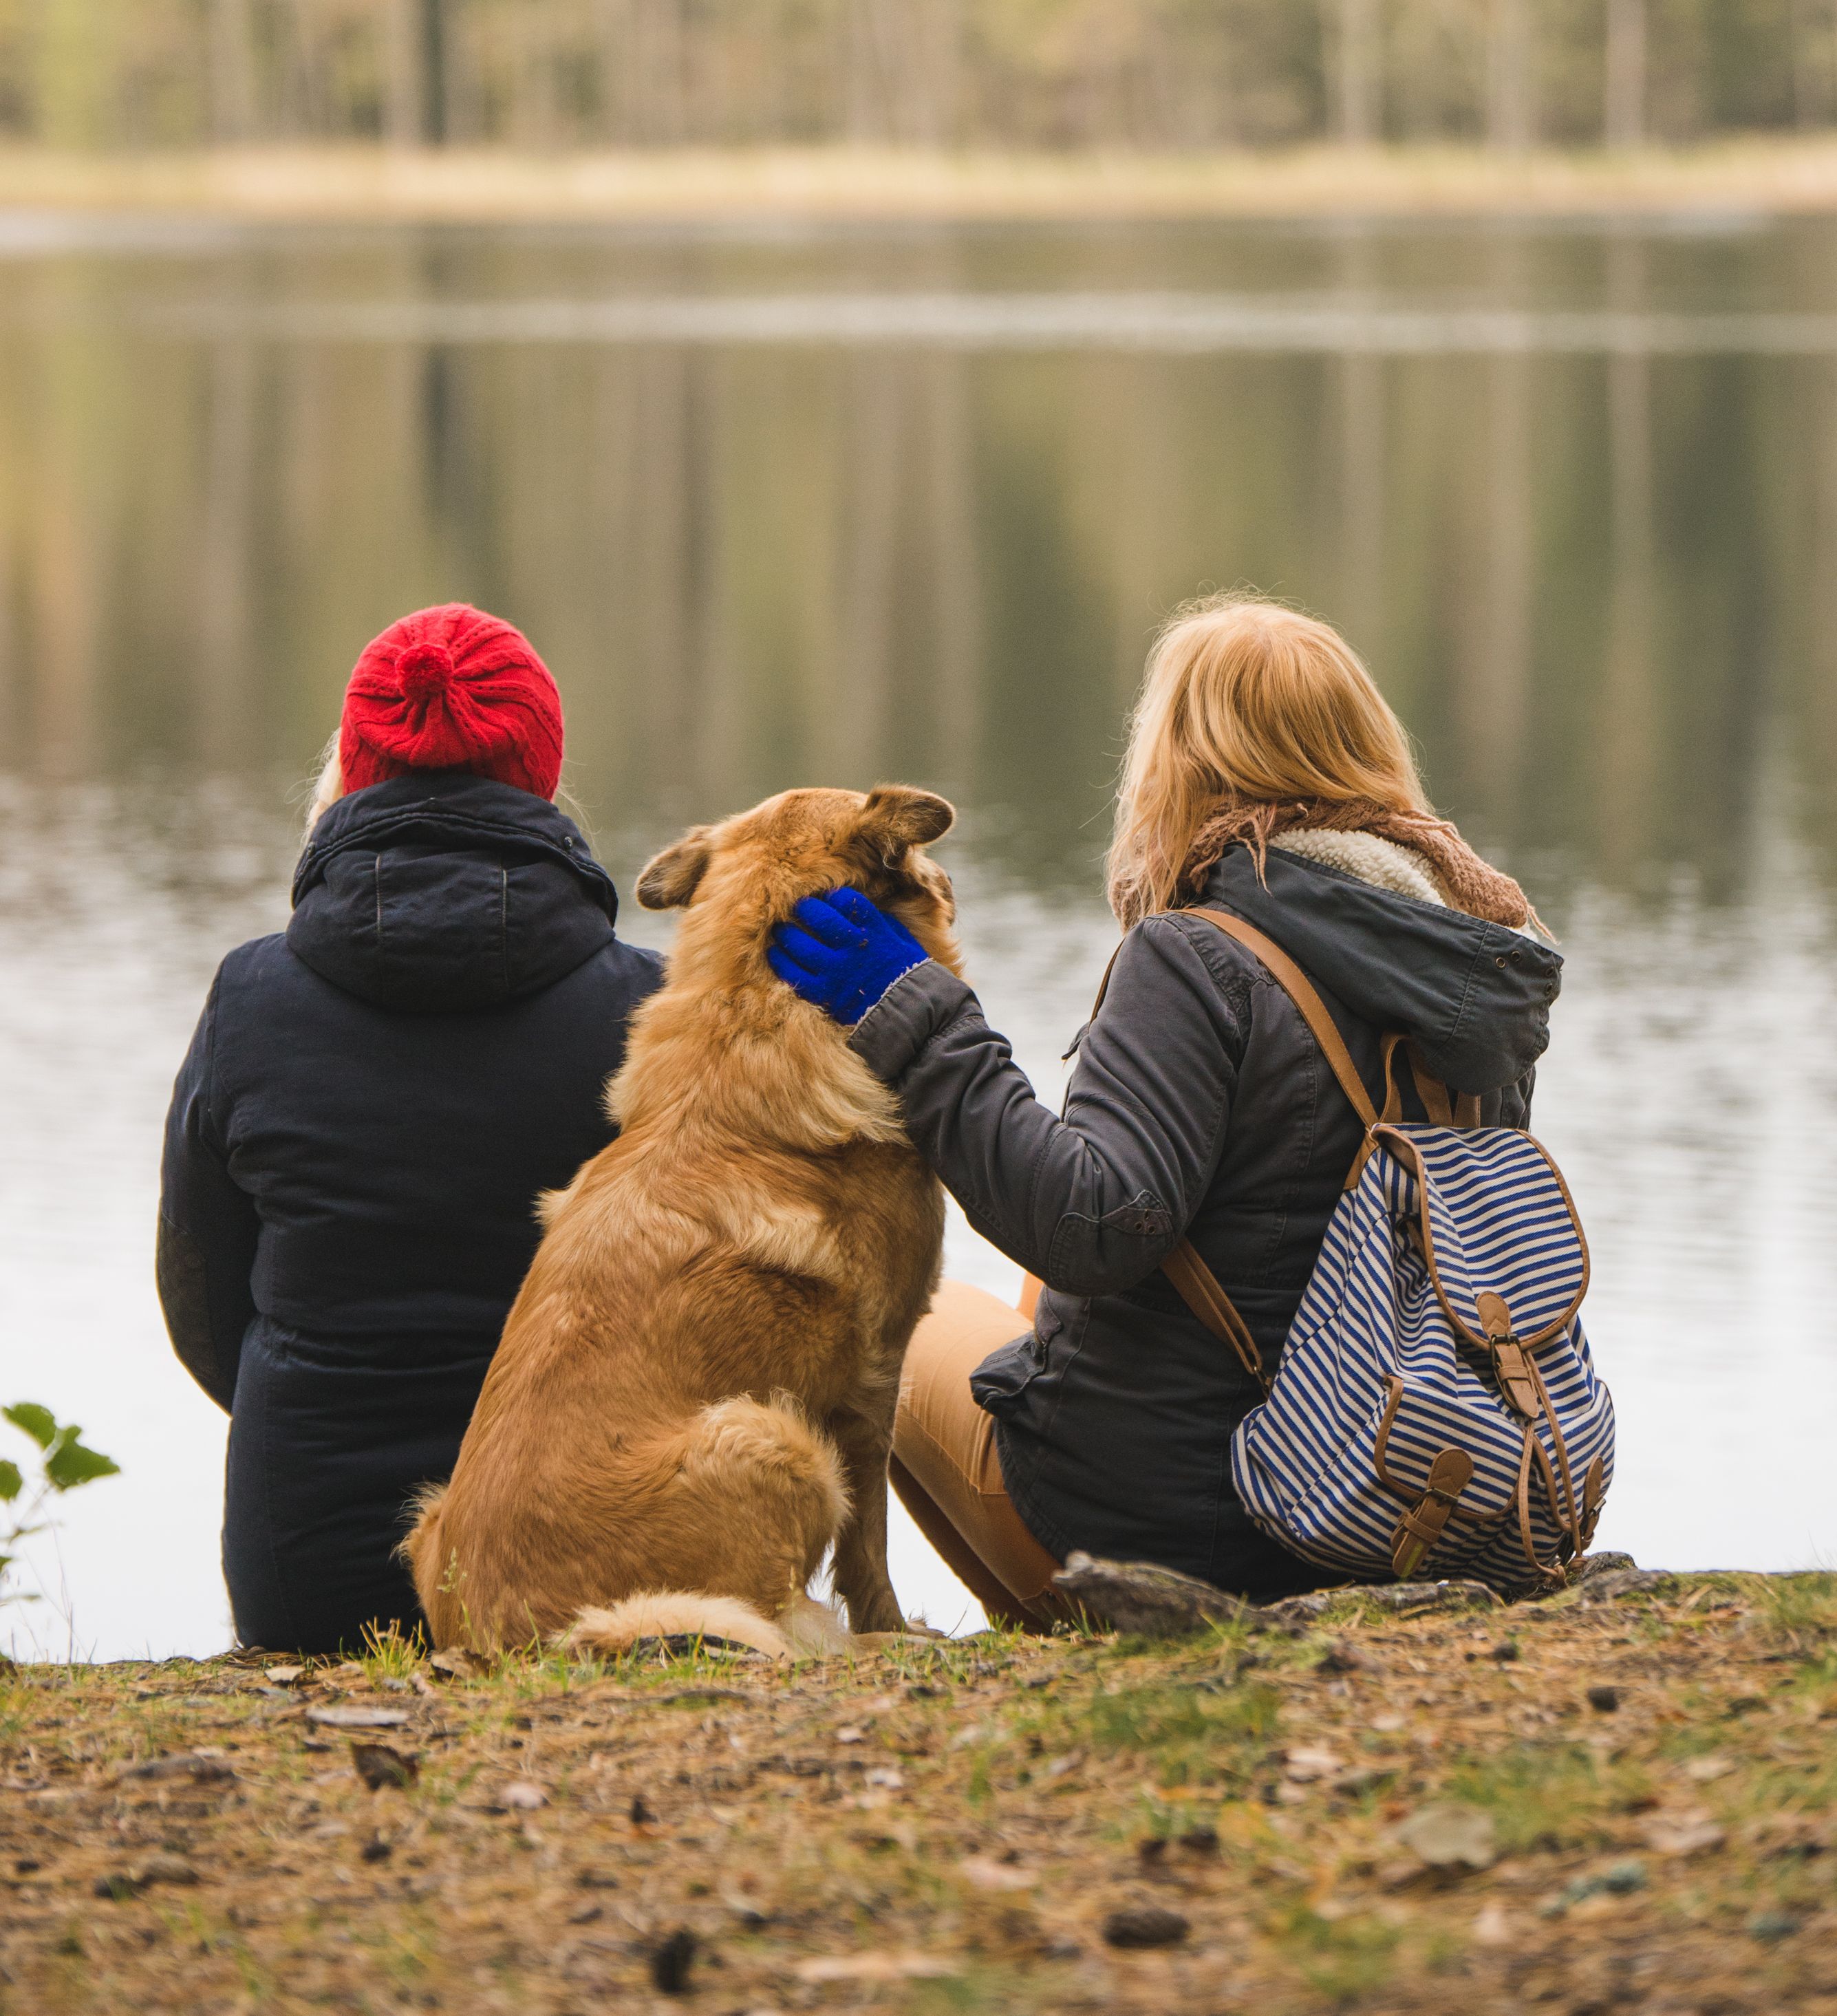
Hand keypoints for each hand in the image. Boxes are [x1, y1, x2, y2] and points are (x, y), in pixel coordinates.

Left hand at [767, 887, 929, 1026]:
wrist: (910, 1015)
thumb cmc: (908, 975)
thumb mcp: (903, 940)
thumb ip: (881, 922)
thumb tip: (859, 909)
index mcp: (876, 931)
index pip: (847, 901)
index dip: (833, 896)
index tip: (827, 898)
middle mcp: (854, 947)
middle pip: (819, 918)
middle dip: (805, 908)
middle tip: (798, 907)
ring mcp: (837, 971)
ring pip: (800, 944)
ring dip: (786, 933)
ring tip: (781, 929)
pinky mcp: (825, 994)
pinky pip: (794, 974)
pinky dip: (781, 961)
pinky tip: (775, 953)